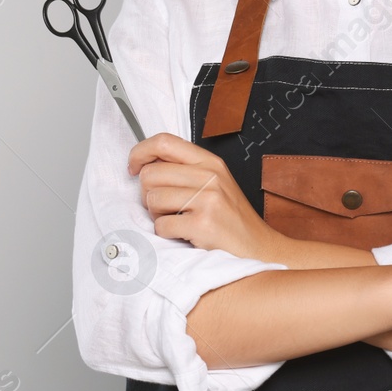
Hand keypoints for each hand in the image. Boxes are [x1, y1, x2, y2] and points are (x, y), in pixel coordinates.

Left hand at [129, 132, 276, 260]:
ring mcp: (208, 199)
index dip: (140, 152)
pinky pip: (161, 226)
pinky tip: (184, 234)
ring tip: (177, 221)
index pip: (164, 142)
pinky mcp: (203, 224)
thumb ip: (185, 170)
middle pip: (150, 174)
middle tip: (163, 207)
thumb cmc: (231, 218)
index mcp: (210, 162)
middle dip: (148, 194)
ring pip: (152, 200)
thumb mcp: (215, 183)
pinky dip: (167, 234)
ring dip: (157, 216)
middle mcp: (210, 176)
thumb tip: (144, 164)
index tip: (133, 168)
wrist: (258, 248)